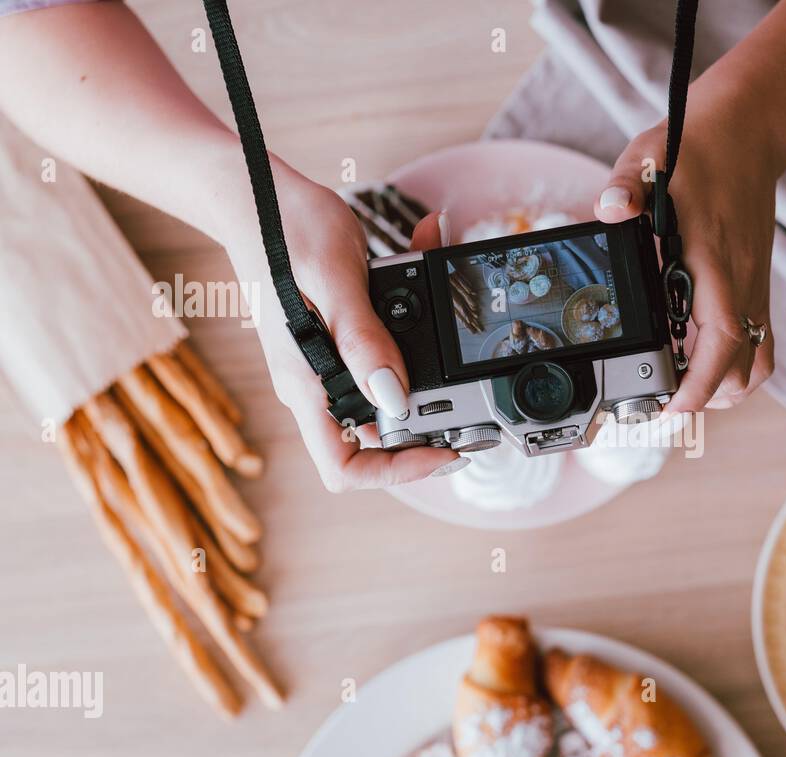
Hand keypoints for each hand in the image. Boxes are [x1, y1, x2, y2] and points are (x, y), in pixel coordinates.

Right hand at [221, 172, 460, 490]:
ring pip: (384, 398)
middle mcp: (315, 383)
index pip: (345, 465)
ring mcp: (325, 364)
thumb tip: (395, 398)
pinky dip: (415, 334)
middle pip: (373, 441)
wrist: (253, 192)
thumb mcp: (335, 280)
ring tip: (457, 347)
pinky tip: (431, 293)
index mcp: (306, 383)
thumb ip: (364, 341)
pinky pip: (382, 355)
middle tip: (468, 408)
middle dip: (424, 429)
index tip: (443, 452)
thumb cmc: (280, 228)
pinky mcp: (339, 339)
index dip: (396, 471)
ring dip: (427, 379)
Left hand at [594, 112, 776, 412]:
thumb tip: (609, 210)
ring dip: (728, 386)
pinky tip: (701, 352)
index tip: (672, 409)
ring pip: (758, 362)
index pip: (720, 345)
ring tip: (688, 387)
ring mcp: (754, 285)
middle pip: (743, 370)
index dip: (699, 387)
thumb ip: (625, 188)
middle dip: (707, 398)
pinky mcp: (756, 282)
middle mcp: (743, 282)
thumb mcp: (648, 158)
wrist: (749, 126)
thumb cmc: (696, 146)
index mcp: (717, 263)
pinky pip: (758, 339)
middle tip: (665, 402)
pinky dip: (736, 361)